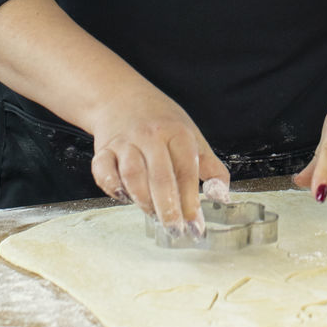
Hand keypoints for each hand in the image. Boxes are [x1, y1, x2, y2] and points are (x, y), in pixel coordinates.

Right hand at [89, 75, 228, 231]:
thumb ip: (210, 166)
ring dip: (143, 201)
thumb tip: (223, 196)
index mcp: (177, 133)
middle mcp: (150, 136)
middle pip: (160, 177)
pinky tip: (124, 197)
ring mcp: (125, 142)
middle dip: (168, 209)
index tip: (196, 226)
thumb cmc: (161, 120)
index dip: (192, 202)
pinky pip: (103, 172)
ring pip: (132, 176)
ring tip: (153, 215)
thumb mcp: (192, 135)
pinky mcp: (103, 149)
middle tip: (175, 230)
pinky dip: (112, 187)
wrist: (121, 96)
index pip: (187, 171)